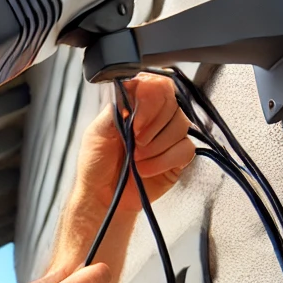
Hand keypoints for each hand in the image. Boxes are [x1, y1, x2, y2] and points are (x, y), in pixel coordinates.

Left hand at [76, 73, 194, 211]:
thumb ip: (115, 108)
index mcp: (134, 105)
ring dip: (155, 146)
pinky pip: (186, 149)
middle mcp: (154, 117)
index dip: (150, 100)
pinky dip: (163, 161)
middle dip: (151, 127)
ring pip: (181, 126)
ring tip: (136, 159)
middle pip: (172, 104)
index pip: (157, 85)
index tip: (135, 121)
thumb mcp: (97, 132)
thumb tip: (132, 87)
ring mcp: (168, 136)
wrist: (102, 196)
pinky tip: (146, 169)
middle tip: (133, 143)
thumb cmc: (96, 164)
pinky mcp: (178, 157)